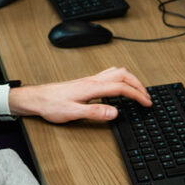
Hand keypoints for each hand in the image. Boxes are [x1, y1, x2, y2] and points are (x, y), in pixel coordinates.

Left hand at [9, 67, 151, 122]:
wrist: (37, 99)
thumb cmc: (51, 105)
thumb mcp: (73, 113)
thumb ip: (95, 112)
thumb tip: (115, 112)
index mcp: (92, 87)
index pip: (122, 87)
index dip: (137, 95)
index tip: (147, 103)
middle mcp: (93, 80)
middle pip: (123, 75)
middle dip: (138, 85)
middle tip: (147, 96)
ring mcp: (90, 79)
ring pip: (117, 72)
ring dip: (131, 79)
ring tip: (138, 90)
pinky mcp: (86, 82)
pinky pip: (109, 74)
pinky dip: (121, 78)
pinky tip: (119, 86)